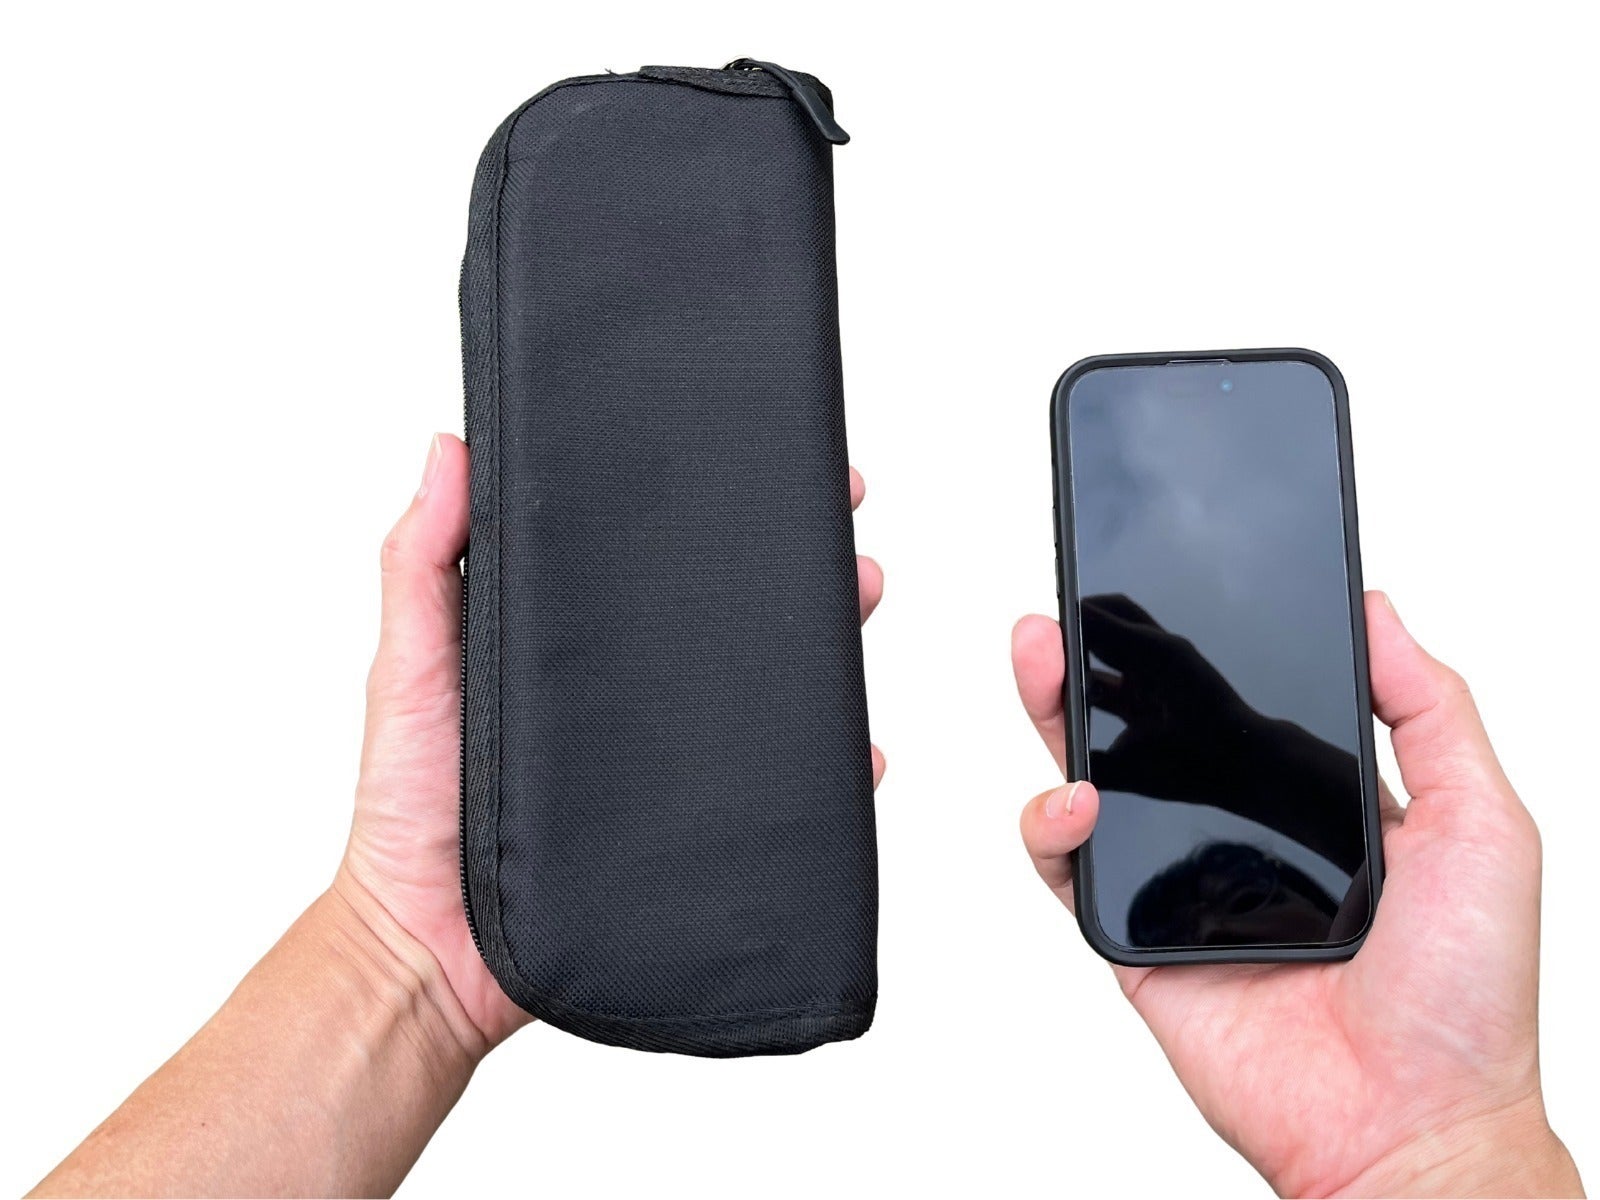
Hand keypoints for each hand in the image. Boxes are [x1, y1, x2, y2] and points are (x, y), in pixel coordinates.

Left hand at [338, 434, 885, 1048]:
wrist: (429, 952)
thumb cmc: (407, 804)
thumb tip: (449, 446)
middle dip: (791, 553)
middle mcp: (631, 688)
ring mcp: (670, 755)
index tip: (753, 444)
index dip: (705, 498)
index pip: (652, 550)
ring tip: (857, 593)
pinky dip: (832, 765)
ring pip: (767, 684)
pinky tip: (858, 746)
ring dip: (824, 638)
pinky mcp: (695, 823)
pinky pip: (781, 786)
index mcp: (574, 636)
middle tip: (837, 511)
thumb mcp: (408, 663)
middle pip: (728, 607)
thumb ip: (421, 559)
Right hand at [1013, 594, 1582, 1196]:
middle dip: (1099, 663)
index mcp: (1308, 796)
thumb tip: (1380, 609)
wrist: (1413, 1122)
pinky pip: (1069, 870)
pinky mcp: (1134, 938)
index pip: (1229, 699)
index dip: (1182, 645)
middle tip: (1071, 613)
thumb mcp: (1483, 824)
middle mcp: (1236, 829)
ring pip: (1093, 781)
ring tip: (1043, 664)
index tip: (1153, 590)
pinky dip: (1053, 825)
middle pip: (1146, 727)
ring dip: (1054, 716)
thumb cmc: (1467, 996)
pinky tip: (1077, 797)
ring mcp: (1180, 880)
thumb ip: (1433, 711)